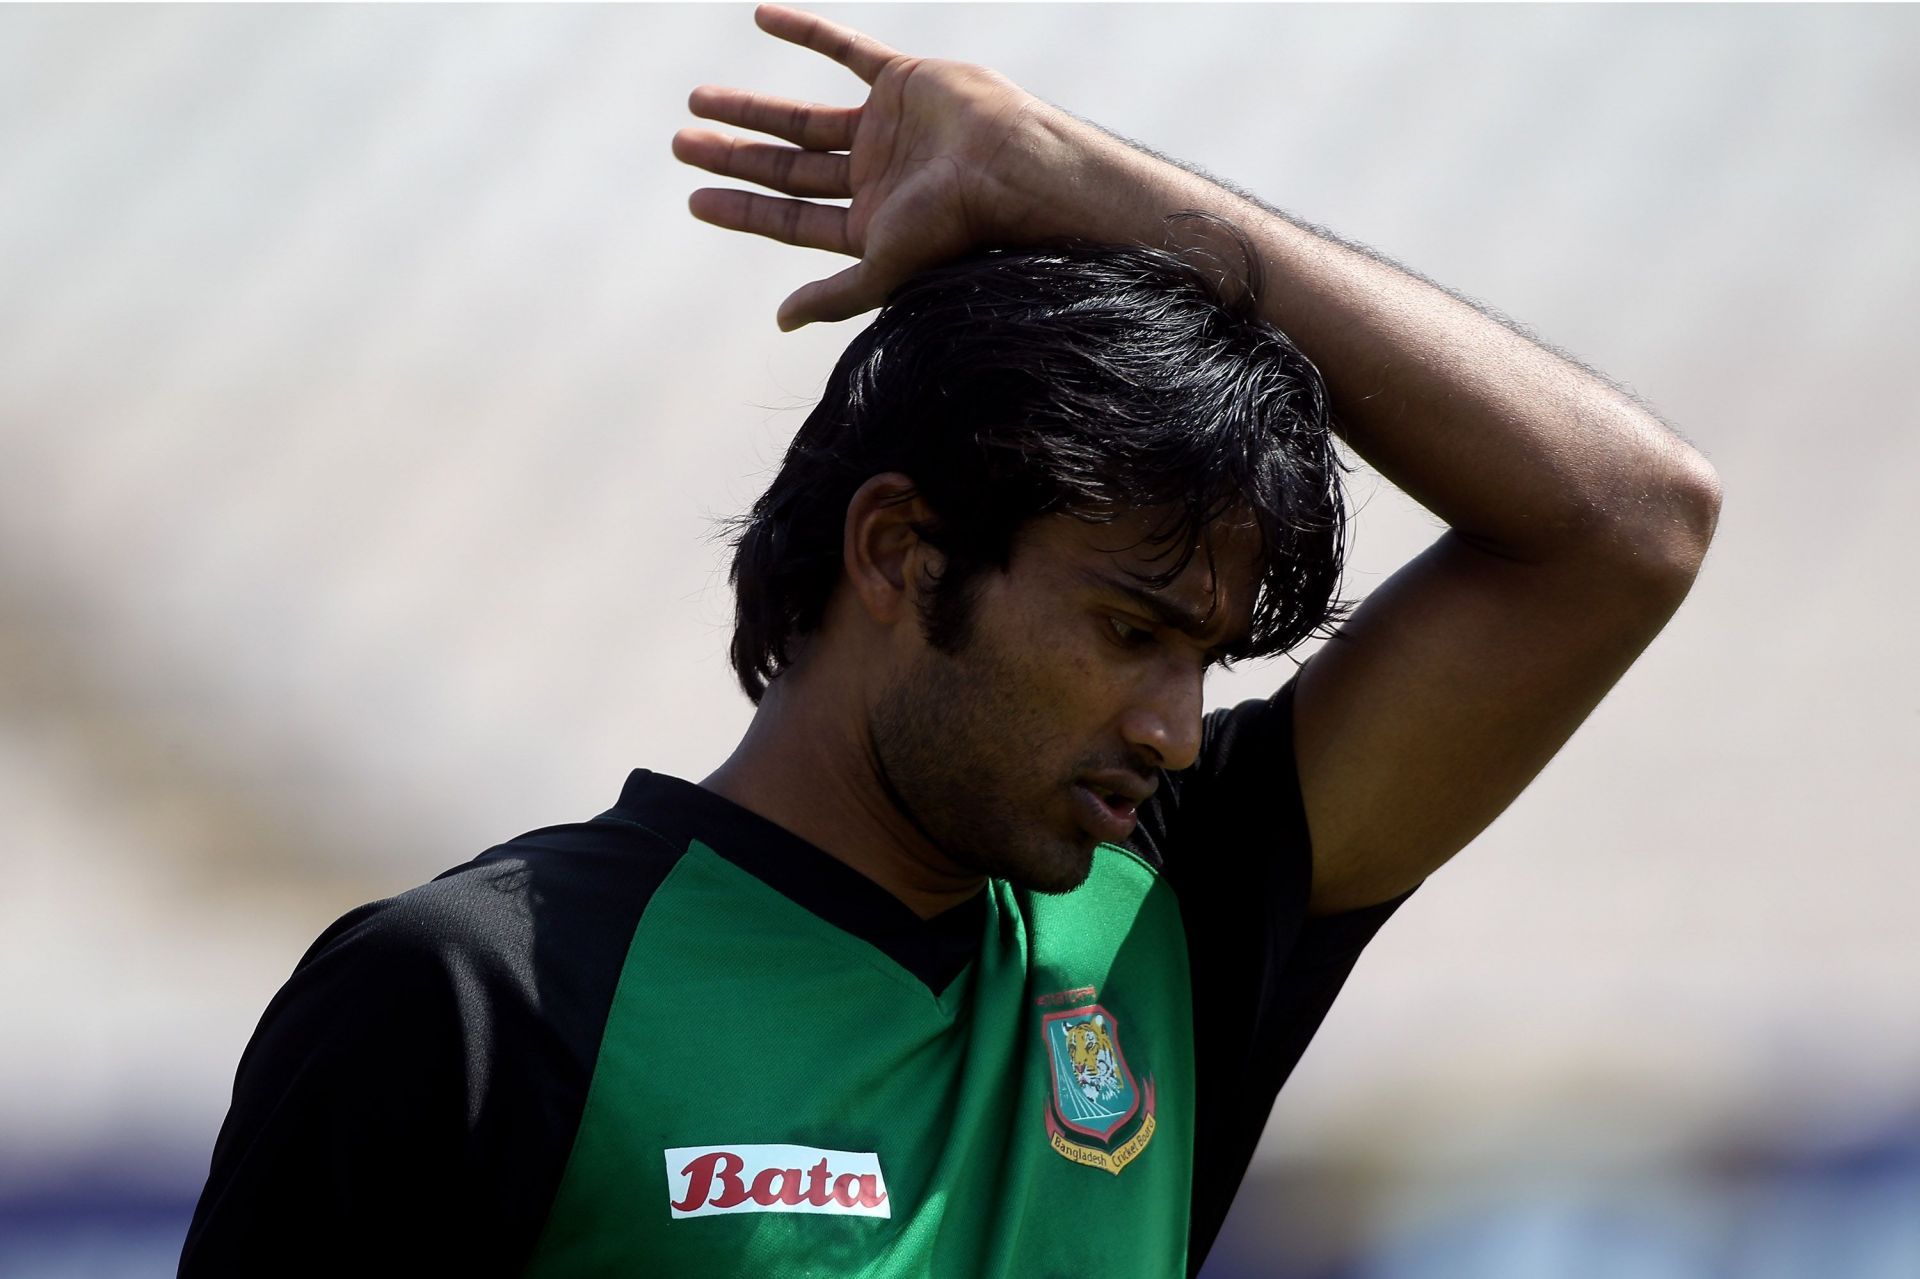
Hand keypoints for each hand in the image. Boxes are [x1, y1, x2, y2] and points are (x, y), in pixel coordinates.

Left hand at [672, 4, 1072, 329]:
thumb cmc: (955, 224)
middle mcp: (874, 179)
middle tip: (680, 144)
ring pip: (805, 118)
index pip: (789, 219)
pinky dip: (807, 32)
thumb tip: (781, 320)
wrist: (1012, 165)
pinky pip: (847, 50)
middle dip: (734, 156)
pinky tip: (761, 17)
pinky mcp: (905, 83)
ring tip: (698, 101)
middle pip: (788, 168)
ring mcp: (887, 130)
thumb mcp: (884, 266)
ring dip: (753, 109)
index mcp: (868, 225)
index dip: (741, 210)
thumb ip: (835, 295)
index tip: (694, 199)